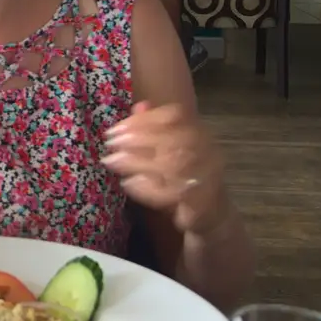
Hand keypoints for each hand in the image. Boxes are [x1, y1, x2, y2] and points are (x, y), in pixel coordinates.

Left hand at [102, 102, 227, 235]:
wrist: (210, 214)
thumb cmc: (183, 177)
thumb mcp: (168, 151)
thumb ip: (154, 128)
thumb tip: (139, 106)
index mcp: (201, 134)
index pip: (176, 115)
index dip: (145, 118)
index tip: (117, 127)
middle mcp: (209, 153)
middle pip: (175, 138)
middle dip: (138, 138)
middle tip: (111, 142)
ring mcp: (208, 179)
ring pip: (173, 165)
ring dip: (137, 161)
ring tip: (112, 161)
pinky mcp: (201, 204)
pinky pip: (173, 194)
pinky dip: (147, 188)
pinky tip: (128, 183)